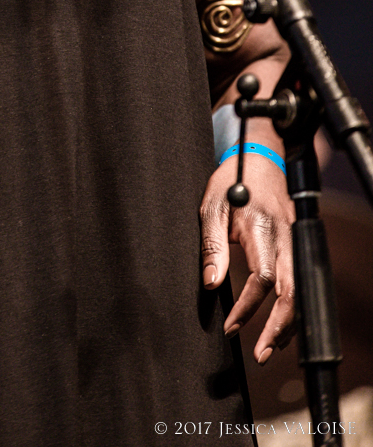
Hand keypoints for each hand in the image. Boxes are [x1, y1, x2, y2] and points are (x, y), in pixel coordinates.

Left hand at [200, 154, 295, 362]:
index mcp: (264, 228)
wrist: (261, 157)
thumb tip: (210, 284)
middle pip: (292, 292)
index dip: (248, 307)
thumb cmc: (233, 180)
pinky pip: (300, 282)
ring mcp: (297, 241)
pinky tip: (279, 325)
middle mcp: (287, 237)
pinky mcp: (299, 245)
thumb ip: (211, 246)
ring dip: (288, 324)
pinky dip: (293, 308)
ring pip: (300, 291)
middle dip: (279, 328)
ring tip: (268, 348)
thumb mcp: (211, 206)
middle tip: (260, 353)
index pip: (263, 278)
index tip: (231, 326)